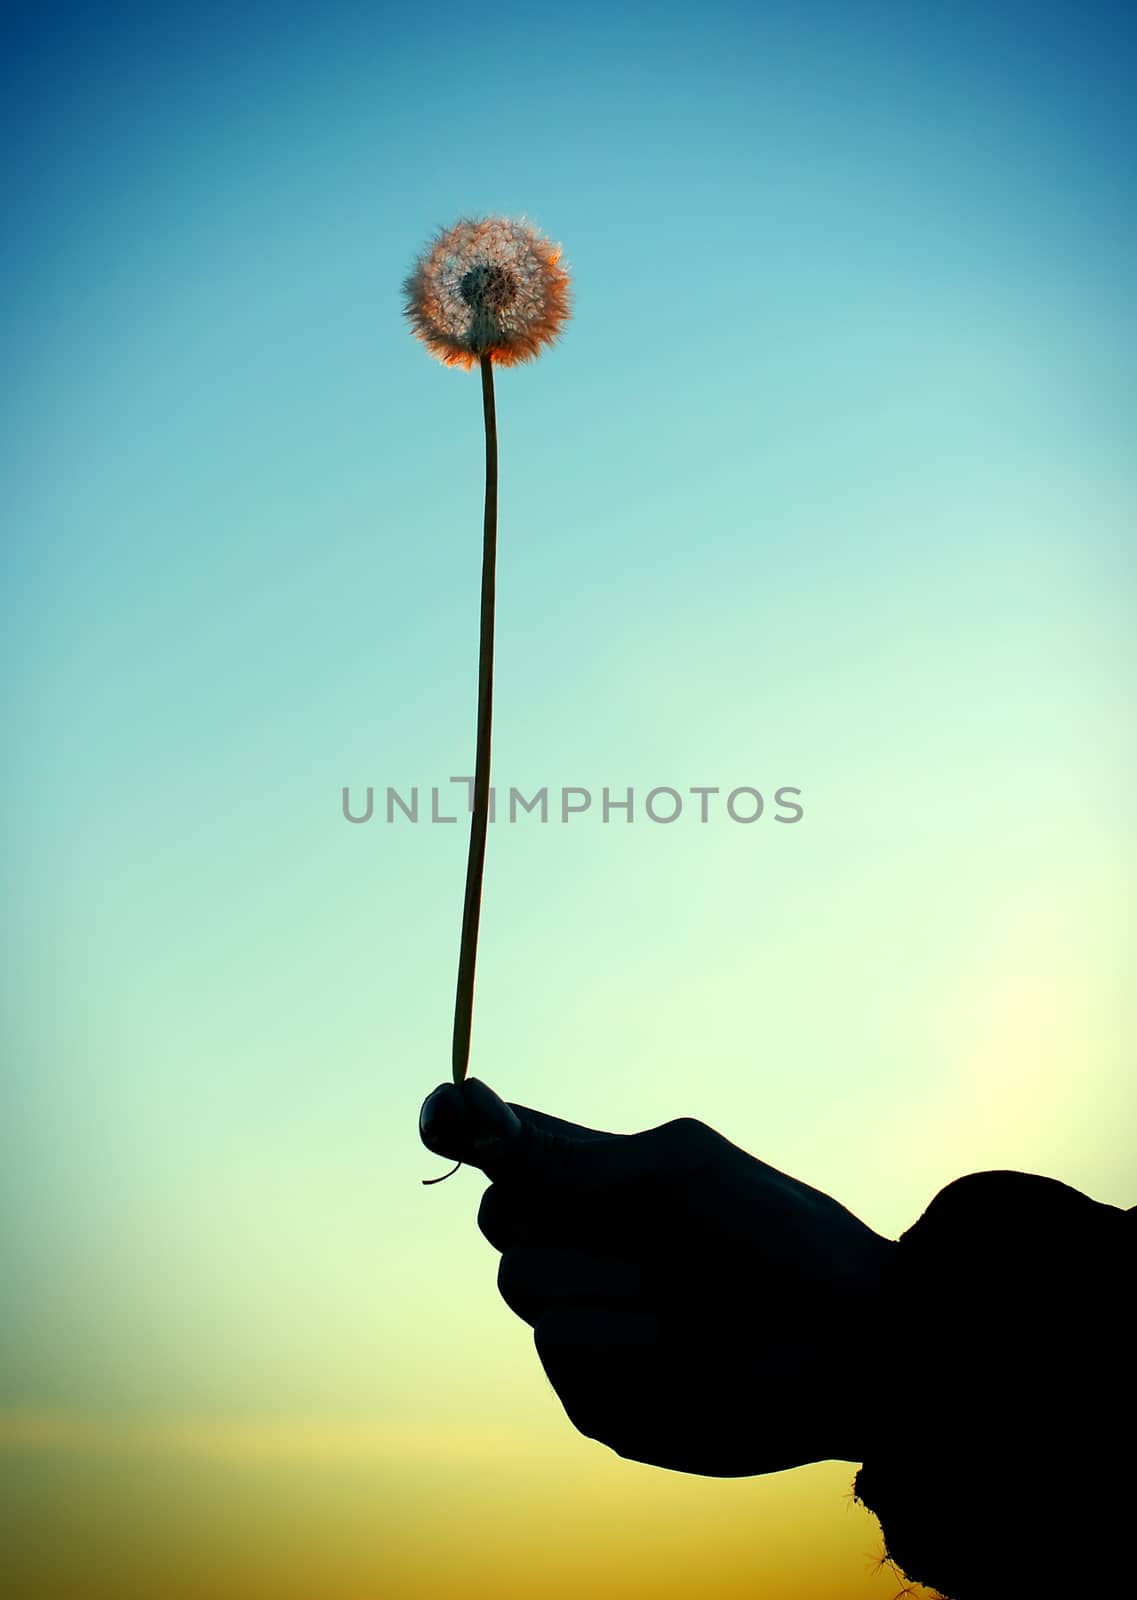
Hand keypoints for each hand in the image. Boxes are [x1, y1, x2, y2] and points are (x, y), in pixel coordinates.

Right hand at [420, 1079, 890, 1475]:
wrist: (853, 1347)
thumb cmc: (780, 1239)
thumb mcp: (675, 1174)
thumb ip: (569, 1157)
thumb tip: (466, 1111)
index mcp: (599, 1182)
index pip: (502, 1147)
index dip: (458, 1125)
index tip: (445, 1116)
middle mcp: (580, 1250)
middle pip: (498, 1218)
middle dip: (562, 1216)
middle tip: (648, 1231)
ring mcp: (584, 1325)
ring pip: (525, 1286)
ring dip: (614, 1284)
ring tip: (691, 1298)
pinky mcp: (596, 1400)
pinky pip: (564, 1356)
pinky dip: (631, 1345)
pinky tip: (688, 1351)